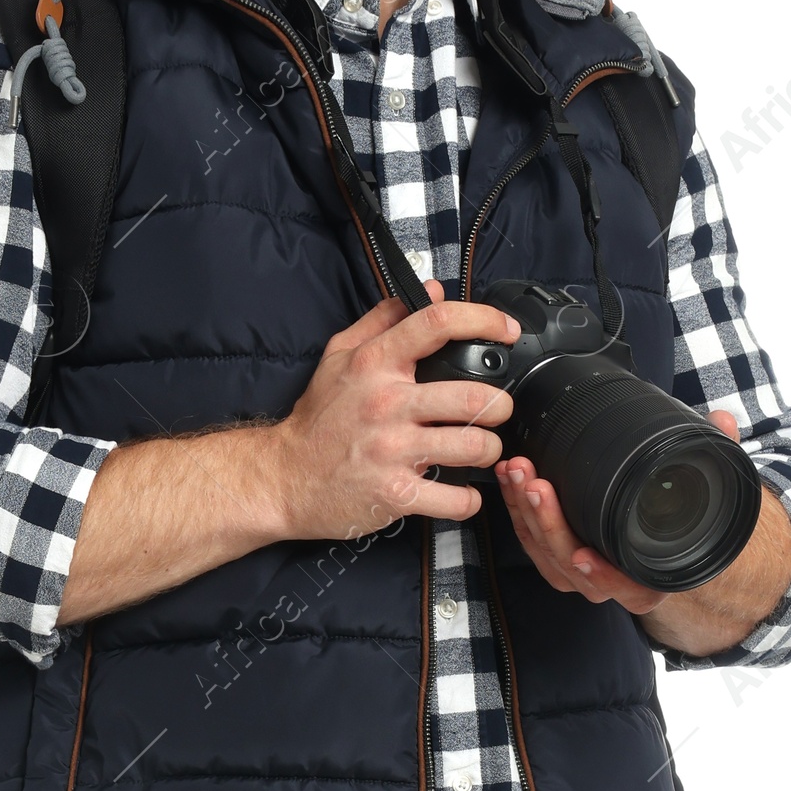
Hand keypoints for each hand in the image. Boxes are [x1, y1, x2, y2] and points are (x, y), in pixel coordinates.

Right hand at [270, 280, 520, 540]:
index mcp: (375, 364)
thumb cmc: (318, 419)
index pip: (438, 324)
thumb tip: (430, 290)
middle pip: (474, 396)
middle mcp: (386, 404)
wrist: (283, 478)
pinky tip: (462, 493)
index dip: (484, 320)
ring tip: (480, 451)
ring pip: (474, 447)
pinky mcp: (395, 495)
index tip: (507, 330)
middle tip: (496, 412)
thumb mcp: (339, 356)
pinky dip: (469, 500)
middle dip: (499, 406)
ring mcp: (392, 452)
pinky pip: (456, 499)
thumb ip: (384, 319)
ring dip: (489, 451)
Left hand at [497, 408, 790, 654]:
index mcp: (650, 580)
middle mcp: (612, 585)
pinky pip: (530, 541)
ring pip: (544, 554)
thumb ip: (718, 455)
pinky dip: (516, 511)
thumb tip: (724, 421)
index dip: (603, 575)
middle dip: (548, 524)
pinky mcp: (557, 557)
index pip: (623, 586)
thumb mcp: (710, 493)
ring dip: (524, 513)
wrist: (670, 544)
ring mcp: (580, 574)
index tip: (584, 556)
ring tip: (517, 471)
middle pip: (570, 566)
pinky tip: (510, 479)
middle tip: (536, 484)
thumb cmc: (686, 525)